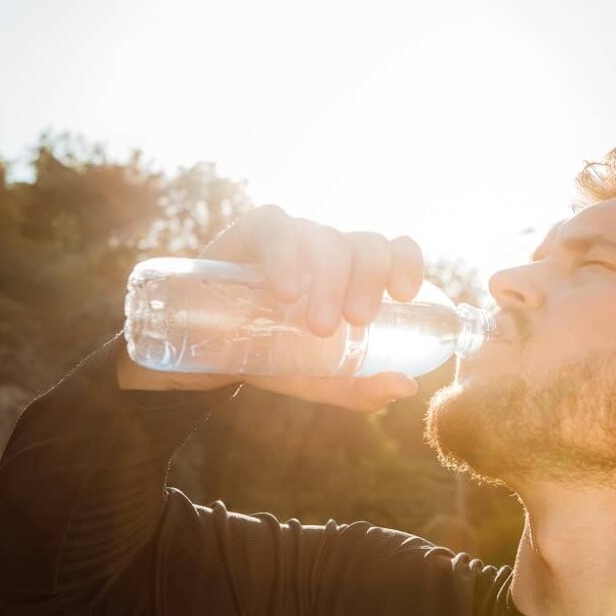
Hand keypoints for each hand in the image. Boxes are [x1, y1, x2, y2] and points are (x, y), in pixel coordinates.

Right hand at [117, 205, 423, 411]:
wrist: (207, 353)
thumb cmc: (274, 356)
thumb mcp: (318, 379)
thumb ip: (360, 387)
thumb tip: (407, 386)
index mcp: (357, 275)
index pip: (394, 251)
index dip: (406, 262)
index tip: (405, 295)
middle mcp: (331, 249)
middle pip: (366, 246)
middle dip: (368, 281)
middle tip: (357, 321)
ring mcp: (296, 236)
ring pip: (327, 238)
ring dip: (331, 278)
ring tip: (319, 325)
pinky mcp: (254, 231)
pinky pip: (277, 229)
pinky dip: (285, 256)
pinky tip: (286, 290)